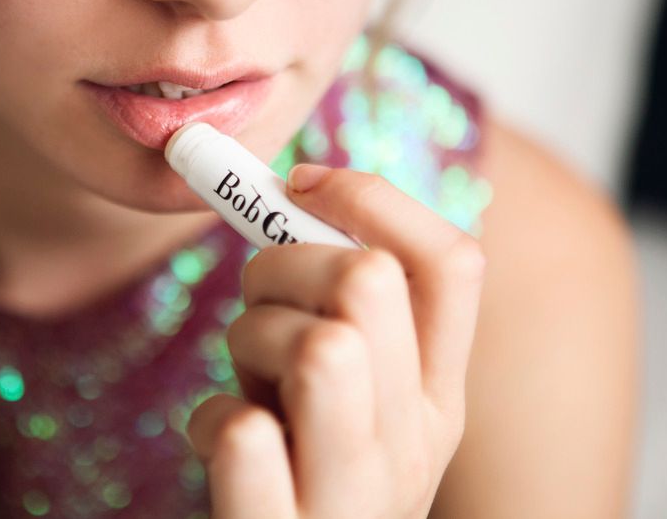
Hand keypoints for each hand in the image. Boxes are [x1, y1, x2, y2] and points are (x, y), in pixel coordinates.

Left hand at [186, 164, 486, 518]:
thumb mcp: (338, 394)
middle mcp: (415, 446)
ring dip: (252, 340)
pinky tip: (222, 441)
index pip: (453, 262)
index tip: (302, 179)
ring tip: (246, 379)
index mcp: (438, 397)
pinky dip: (214, 418)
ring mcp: (357, 499)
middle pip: (371, 284)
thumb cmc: (296, 472)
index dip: (375, 196)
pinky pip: (244, 434)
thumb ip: (340, 314)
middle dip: (284, 264)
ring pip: (325, 348)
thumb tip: (296, 192)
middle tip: (256, 304)